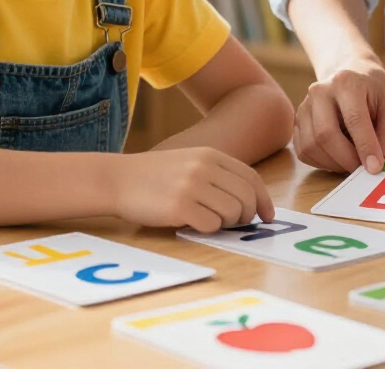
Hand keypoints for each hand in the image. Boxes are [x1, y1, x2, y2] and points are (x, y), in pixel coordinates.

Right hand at [112, 148, 274, 231]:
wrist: (117, 179)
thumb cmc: (154, 176)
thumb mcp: (189, 162)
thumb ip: (217, 175)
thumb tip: (249, 201)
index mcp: (211, 155)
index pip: (251, 178)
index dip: (263, 199)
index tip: (267, 216)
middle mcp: (205, 167)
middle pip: (246, 197)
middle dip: (247, 215)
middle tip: (235, 224)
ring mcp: (193, 186)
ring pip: (232, 212)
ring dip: (226, 223)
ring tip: (208, 220)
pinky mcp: (180, 206)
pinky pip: (211, 225)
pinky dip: (207, 229)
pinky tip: (192, 223)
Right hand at [294, 62, 384, 174]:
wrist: (349, 73)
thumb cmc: (373, 90)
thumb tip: (384, 160)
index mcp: (347, 82)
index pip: (354, 119)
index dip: (365, 147)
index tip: (376, 168)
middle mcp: (320, 91)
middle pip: (326, 135)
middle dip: (347, 160)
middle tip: (363, 170)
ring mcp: (304, 106)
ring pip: (312, 146)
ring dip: (334, 164)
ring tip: (352, 162)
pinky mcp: (297, 120)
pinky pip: (303, 151)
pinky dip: (321, 162)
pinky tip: (338, 158)